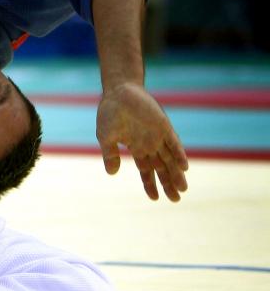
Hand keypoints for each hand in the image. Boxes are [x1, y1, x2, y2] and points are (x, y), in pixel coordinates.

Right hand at [97, 82, 188, 200]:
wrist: (118, 91)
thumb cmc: (110, 113)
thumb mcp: (105, 137)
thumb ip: (110, 155)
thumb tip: (112, 174)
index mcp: (136, 148)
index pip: (146, 170)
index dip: (150, 184)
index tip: (155, 199)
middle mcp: (149, 144)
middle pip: (162, 168)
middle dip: (168, 183)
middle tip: (176, 199)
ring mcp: (158, 136)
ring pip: (170, 159)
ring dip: (176, 174)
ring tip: (183, 189)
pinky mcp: (163, 126)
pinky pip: (174, 143)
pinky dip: (178, 154)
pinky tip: (183, 166)